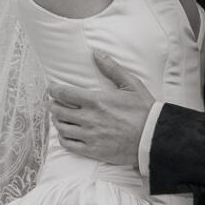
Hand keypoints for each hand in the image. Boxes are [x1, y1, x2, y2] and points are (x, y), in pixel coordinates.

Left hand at [47, 52, 157, 168]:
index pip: (64, 94)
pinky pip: (69, 144)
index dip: (54, 90)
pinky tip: (66, 134)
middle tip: (54, 103)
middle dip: (53, 105)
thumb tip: (97, 54)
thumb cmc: (144, 111)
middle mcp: (89, 118)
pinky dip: (63, 138)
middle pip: (59, 111)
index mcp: (96, 101)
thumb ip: (112, 68)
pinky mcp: (92, 150)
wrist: (153, 138)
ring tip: (59, 118)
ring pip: (62, 127)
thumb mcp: (131, 85)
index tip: (52, 88)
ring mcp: (89, 136)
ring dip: (57, 121)